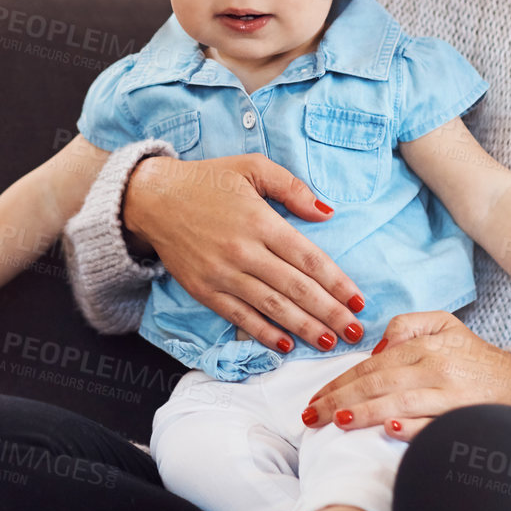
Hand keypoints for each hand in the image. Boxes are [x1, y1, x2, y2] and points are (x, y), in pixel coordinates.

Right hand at [123, 153, 364, 353]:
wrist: (152, 198)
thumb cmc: (206, 181)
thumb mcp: (251, 166)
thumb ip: (291, 187)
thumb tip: (326, 211)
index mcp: (260, 221)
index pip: (309, 258)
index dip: (337, 283)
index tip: (359, 301)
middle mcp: (244, 251)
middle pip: (296, 289)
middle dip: (331, 313)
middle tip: (355, 331)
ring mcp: (223, 274)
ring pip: (272, 308)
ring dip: (305, 328)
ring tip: (330, 342)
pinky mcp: (204, 290)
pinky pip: (240, 317)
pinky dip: (264, 334)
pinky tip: (286, 344)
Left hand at [302, 311, 510, 439]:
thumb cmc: (475, 357)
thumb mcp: (443, 325)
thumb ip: (406, 326)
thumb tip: (374, 349)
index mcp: (424, 346)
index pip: (371, 365)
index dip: (339, 381)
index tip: (314, 398)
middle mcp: (434, 367)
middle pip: (377, 383)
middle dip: (339, 399)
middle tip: (310, 417)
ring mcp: (450, 394)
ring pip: (399, 402)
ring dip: (364, 412)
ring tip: (336, 420)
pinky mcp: (464, 417)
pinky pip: (433, 424)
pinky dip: (411, 427)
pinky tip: (388, 429)